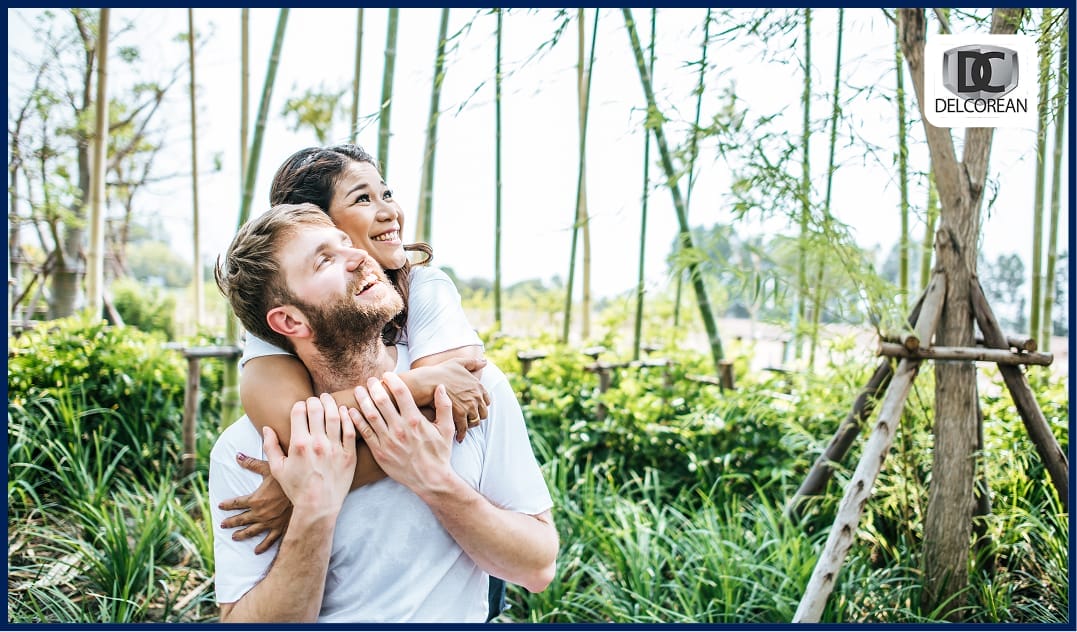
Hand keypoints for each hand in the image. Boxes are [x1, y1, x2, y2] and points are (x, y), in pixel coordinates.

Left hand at [218, 454, 293, 553]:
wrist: (306, 493)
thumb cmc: (287, 479)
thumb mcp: (269, 468)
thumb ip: (251, 463)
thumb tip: (237, 456)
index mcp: (255, 500)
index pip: (236, 503)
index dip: (227, 505)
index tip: (220, 506)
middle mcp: (259, 514)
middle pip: (241, 519)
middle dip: (230, 522)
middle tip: (222, 525)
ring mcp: (269, 523)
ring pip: (251, 531)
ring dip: (241, 534)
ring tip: (234, 537)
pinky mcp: (280, 528)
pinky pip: (269, 540)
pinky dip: (262, 546)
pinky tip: (256, 551)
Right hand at [263, 393, 356, 520]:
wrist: (318, 506)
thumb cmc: (296, 488)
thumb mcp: (277, 469)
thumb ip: (270, 447)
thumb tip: (266, 428)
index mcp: (298, 444)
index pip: (299, 411)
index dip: (299, 405)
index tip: (300, 407)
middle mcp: (317, 443)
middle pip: (317, 409)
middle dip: (314, 401)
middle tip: (314, 400)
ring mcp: (335, 448)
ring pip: (335, 415)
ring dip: (330, 403)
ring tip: (327, 399)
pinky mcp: (349, 455)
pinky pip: (350, 430)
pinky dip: (347, 417)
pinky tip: (343, 411)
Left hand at [349, 374, 455, 494]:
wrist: (430, 479)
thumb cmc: (439, 453)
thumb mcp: (447, 429)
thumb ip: (444, 406)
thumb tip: (440, 387)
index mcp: (415, 420)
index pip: (401, 393)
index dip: (392, 380)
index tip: (387, 374)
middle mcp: (400, 428)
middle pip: (382, 401)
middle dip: (374, 387)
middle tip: (370, 380)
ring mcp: (388, 441)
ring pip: (370, 415)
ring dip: (362, 399)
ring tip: (359, 390)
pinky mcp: (379, 452)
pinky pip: (364, 433)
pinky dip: (355, 420)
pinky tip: (350, 411)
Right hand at [434, 357, 491, 441]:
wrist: (428, 381)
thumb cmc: (441, 371)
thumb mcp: (459, 362)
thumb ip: (473, 362)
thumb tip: (485, 361)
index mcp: (478, 386)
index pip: (487, 401)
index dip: (480, 405)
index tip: (474, 408)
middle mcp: (477, 397)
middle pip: (483, 413)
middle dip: (476, 417)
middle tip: (468, 421)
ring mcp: (469, 406)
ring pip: (475, 422)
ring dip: (469, 426)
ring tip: (463, 429)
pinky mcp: (460, 414)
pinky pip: (464, 428)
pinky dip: (462, 434)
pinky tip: (458, 437)